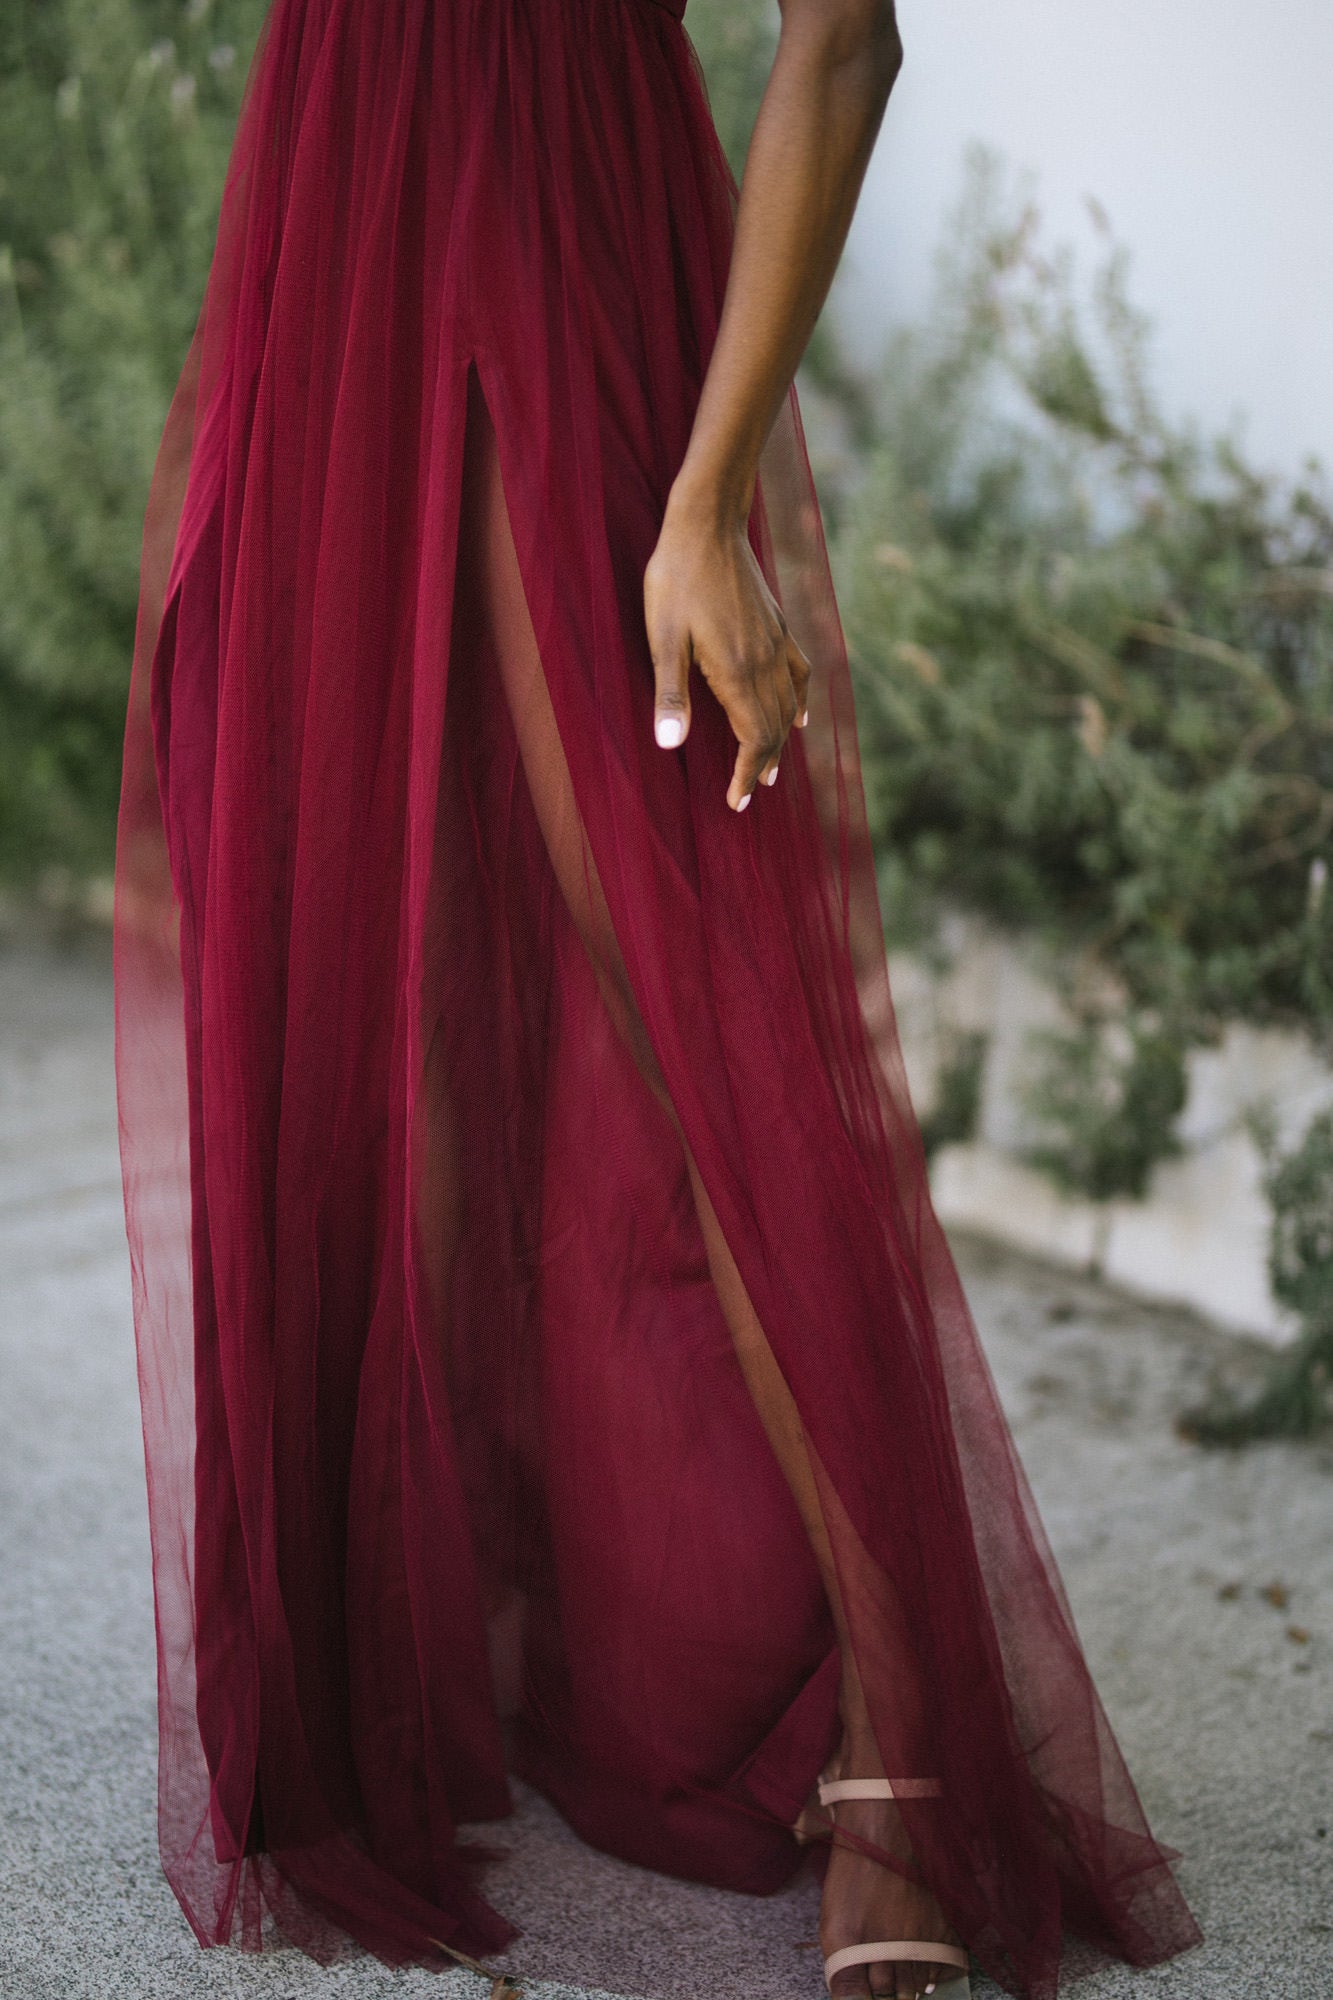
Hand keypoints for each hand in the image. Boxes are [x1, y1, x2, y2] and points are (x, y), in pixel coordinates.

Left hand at [643, 490, 811, 812]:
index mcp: (737, 672)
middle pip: (774, 728)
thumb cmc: (675, 579)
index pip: (754, 739)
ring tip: (771, 769)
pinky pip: (800, 675)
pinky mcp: (778, 627)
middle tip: (750, 793)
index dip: (746, 774)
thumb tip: (671, 745)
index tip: (737, 801)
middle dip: (763, 764)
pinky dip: (802, 702)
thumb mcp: (662, 637)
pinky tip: (802, 717)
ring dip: (781, 741)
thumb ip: (670, 693)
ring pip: (789, 706)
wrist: (707, 524)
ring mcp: (776, 644)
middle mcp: (764, 663)